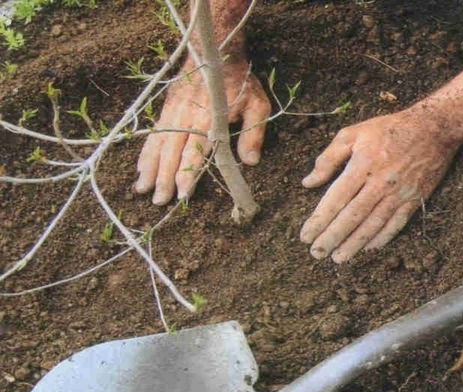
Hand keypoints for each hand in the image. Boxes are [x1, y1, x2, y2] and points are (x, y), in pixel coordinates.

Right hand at [134, 60, 270, 204]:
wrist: (213, 52)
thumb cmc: (239, 82)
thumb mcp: (257, 106)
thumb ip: (252, 135)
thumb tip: (250, 162)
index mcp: (208, 121)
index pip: (195, 153)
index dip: (188, 174)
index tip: (182, 194)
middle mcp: (186, 119)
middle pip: (172, 154)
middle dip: (164, 179)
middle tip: (159, 201)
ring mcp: (173, 113)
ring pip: (158, 145)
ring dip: (149, 169)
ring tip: (142, 189)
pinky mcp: (167, 109)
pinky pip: (153, 134)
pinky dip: (145, 152)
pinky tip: (140, 167)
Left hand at [300, 107, 462, 262]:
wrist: (434, 128)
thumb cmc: (388, 129)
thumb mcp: (353, 133)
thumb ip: (328, 158)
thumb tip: (308, 182)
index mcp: (363, 165)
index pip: (336, 198)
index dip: (320, 219)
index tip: (306, 235)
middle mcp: (380, 182)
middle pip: (353, 216)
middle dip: (333, 237)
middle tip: (317, 253)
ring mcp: (399, 193)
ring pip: (373, 224)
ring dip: (354, 243)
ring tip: (338, 258)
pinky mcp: (415, 199)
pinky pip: (396, 223)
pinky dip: (382, 238)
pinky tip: (368, 248)